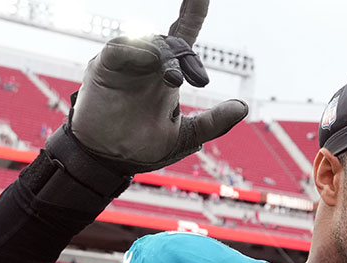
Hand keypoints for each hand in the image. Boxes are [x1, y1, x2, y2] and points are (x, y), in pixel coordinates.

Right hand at [69, 0, 247, 171]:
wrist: (107, 163)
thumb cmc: (142, 147)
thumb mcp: (185, 136)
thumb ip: (213, 123)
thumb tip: (242, 108)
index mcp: (167, 75)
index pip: (184, 36)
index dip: (193, 12)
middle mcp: (149, 65)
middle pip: (172, 42)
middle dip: (188, 57)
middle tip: (199, 81)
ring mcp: (127, 65)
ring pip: (149, 42)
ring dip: (165, 56)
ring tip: (174, 80)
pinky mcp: (104, 68)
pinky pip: (120, 48)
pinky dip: (136, 50)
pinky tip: (149, 61)